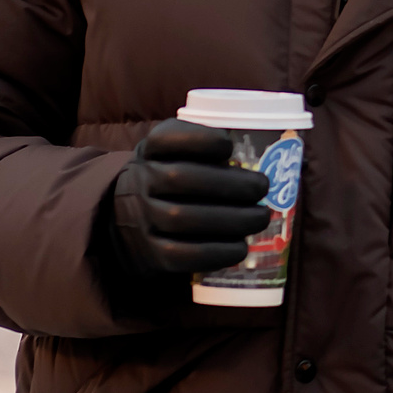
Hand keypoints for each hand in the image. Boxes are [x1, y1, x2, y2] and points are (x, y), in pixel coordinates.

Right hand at [107, 120, 271, 275]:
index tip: (230, 144)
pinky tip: (241, 247)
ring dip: (229, 219)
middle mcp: (142, 180)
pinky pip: (181, 255)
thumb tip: (263, 154)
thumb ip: (206, 145)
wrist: (129, 219)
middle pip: (180, 178)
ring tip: (261, 218)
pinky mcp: (151, 253)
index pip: (166, 138)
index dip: (199, 139)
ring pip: (182, 218)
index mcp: (151, 149)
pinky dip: (215, 253)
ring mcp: (143, 218)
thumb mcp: (176, 152)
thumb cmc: (172, 177)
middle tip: (262, 187)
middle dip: (228, 183)